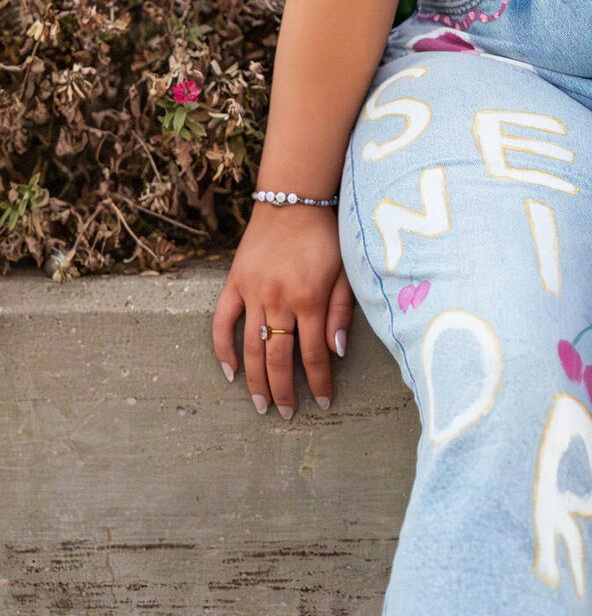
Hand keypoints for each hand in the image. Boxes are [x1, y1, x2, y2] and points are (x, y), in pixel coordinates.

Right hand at [212, 202, 354, 417]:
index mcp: (310, 299)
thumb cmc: (326, 235)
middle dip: (284, 391)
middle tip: (288, 415)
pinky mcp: (235, 283)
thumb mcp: (344, 270)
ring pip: (252, 347)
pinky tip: (230, 371)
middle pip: (279, 358)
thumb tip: (337, 351)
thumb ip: (340, 312)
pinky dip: (223, 348)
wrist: (294, 200)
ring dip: (255, 381)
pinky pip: (222, 321)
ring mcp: (253, 293)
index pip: (314, 355)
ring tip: (261, 406)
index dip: (318, 382)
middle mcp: (279, 300)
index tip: (324, 403)